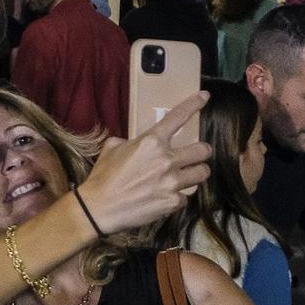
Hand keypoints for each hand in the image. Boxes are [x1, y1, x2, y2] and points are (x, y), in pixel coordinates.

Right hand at [77, 92, 210, 234]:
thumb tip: (138, 144)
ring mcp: (172, 182)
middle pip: (203, 150)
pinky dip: (178, 196)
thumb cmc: (103, 176)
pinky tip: (165, 197)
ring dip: (195, 173)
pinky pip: (186, 196)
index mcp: (151, 142)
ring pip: (202, 173)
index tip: (205, 96)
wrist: (99, 208)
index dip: (194, 104)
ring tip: (186, 176)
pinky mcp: (173, 202)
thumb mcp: (112, 148)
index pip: (178, 117)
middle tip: (195, 155)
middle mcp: (166, 159)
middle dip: (202, 152)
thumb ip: (131, 142)